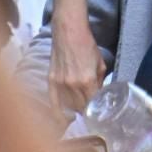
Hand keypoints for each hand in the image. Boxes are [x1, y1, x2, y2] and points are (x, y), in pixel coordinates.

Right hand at [48, 0, 107, 116]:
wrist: (68, 31)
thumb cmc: (87, 45)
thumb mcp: (100, 64)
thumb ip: (100, 82)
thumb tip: (100, 95)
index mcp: (88, 81)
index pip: (92, 106)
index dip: (96, 113)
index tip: (98, 117)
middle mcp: (72, 86)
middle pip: (80, 109)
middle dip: (85, 113)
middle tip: (89, 116)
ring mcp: (60, 84)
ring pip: (67, 108)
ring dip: (73, 113)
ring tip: (78, 118)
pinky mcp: (51, 81)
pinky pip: (54, 103)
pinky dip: (58, 113)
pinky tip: (62, 121)